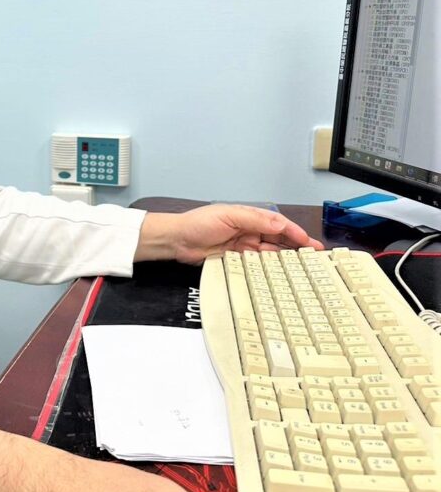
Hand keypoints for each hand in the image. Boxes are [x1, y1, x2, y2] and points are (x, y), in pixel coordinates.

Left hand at [136, 205, 323, 264]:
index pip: (277, 224)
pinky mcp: (236, 261)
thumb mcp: (229, 216)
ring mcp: (243, 247)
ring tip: (303, 269)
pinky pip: (257, 265)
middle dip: (296, 247)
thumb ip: (255, 220)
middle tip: (314, 258)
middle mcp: (248, 231)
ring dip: (285, 260)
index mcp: (248, 217)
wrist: (177, 240)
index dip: (294, 232)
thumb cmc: (199, 223)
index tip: (309, 242)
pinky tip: (280, 275)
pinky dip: (269, 270)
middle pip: (277, 240)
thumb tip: (280, 225)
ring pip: (270, 254)